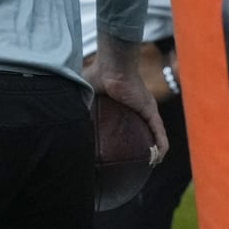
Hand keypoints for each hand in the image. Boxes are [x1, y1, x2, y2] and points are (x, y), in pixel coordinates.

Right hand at [86, 33, 168, 162]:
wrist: (112, 66)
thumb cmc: (97, 75)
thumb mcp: (84, 96)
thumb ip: (79, 108)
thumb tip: (67, 125)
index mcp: (122, 106)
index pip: (128, 125)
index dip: (127, 138)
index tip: (122, 153)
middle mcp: (137, 109)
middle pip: (145, 132)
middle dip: (144, 147)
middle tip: (138, 162)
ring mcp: (146, 110)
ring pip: (155, 134)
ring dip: (156, 150)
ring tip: (153, 163)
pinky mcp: (151, 111)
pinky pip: (160, 131)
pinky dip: (161, 145)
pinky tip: (159, 157)